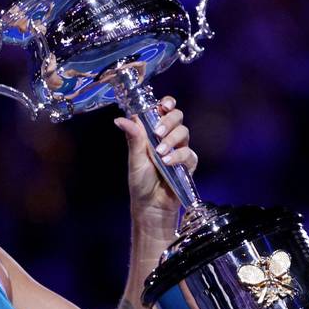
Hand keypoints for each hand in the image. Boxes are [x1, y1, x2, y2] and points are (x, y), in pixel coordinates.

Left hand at [114, 96, 197, 219]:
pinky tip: (167, 163)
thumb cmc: (140, 181)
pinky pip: (189, 153)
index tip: (164, 105)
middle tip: (158, 132)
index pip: (164, 110)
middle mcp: (168, 137)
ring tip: (160, 153)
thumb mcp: (134, 158)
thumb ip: (133, 137)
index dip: (167, 103)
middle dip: (169, 121)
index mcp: (153, 132)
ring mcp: (180, 149)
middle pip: (177, 117)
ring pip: (184, 132)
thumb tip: (120, 119)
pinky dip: (178, 157)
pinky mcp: (188, 164)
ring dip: (171, 140)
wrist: (150, 205)